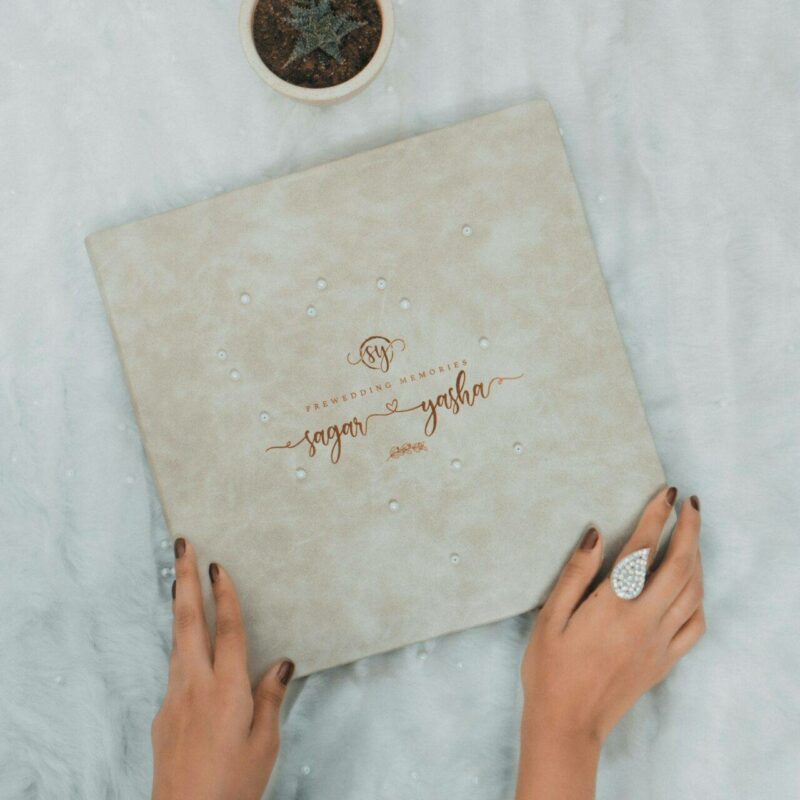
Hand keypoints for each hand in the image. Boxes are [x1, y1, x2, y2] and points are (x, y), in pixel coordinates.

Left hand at [151, 538, 293, 799]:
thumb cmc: (232, 786)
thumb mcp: (265, 744)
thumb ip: (270, 698)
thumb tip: (281, 662)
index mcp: (226, 690)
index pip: (228, 630)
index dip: (225, 595)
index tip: (219, 565)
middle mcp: (195, 686)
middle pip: (188, 622)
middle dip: (185, 580)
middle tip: (182, 545)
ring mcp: (174, 699)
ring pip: (177, 641)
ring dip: (180, 607)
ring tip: (179, 580)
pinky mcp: (164, 716)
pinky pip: (176, 668)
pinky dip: (182, 644)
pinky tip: (190, 647)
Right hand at [516, 486, 704, 799]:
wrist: (567, 723)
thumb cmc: (550, 669)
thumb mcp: (551, 617)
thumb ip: (575, 574)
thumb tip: (595, 534)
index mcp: (614, 606)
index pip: (643, 549)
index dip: (656, 517)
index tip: (667, 493)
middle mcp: (645, 620)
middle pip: (681, 566)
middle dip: (690, 530)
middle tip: (691, 505)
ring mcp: (659, 642)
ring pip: (694, 592)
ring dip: (698, 559)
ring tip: (692, 537)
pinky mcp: (664, 661)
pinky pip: (694, 625)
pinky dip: (699, 598)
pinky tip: (692, 587)